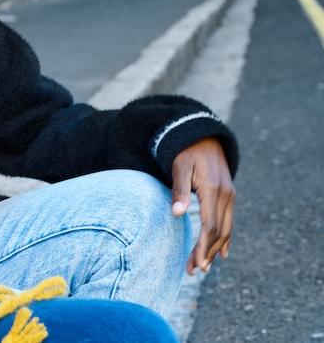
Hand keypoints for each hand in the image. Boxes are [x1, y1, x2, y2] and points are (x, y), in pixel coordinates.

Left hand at [170, 137, 234, 274]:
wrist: (202, 136)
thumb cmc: (185, 151)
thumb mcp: (179, 167)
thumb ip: (179, 190)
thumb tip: (176, 213)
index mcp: (212, 189)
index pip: (210, 226)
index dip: (203, 247)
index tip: (195, 263)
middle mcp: (226, 195)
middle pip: (219, 232)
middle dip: (206, 253)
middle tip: (194, 271)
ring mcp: (230, 196)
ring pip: (225, 229)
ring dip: (214, 249)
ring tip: (201, 266)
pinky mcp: (229, 196)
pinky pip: (229, 221)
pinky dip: (225, 238)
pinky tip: (221, 254)